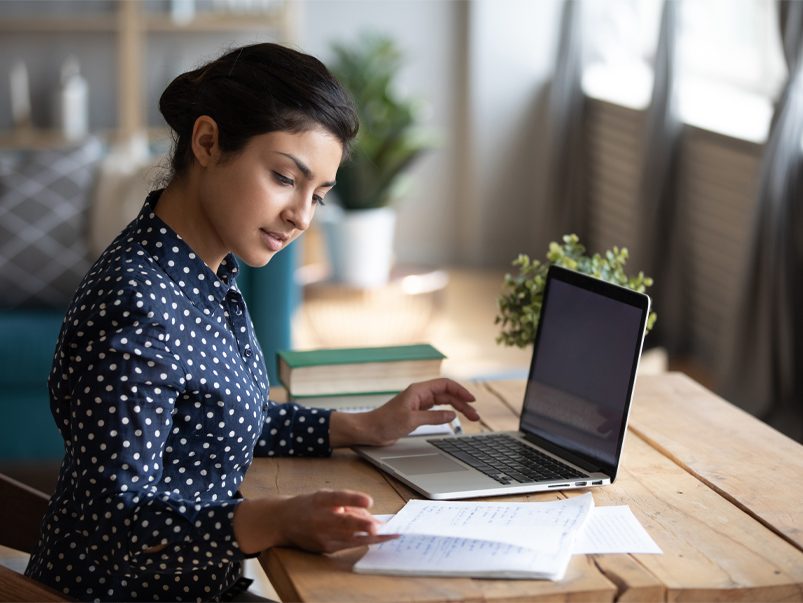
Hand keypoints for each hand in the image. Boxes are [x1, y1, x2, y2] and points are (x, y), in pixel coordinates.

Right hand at [234, 490, 396, 554]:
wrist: (283, 522)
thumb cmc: (309, 505)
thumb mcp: (326, 497)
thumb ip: (348, 503)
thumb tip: (371, 516)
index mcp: (320, 500)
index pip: (337, 498)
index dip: (353, 499)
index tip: (368, 500)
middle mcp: (320, 518)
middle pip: (344, 523)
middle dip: (363, 526)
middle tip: (379, 527)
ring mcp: (321, 536)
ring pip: (349, 538)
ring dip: (370, 538)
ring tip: (388, 535)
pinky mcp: (324, 548)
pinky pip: (347, 545)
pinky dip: (363, 541)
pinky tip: (376, 539)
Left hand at [330, 378, 479, 446]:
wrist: (369, 431)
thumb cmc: (385, 423)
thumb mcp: (411, 421)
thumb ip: (433, 417)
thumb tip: (452, 415)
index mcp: (418, 391)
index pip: (445, 385)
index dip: (460, 391)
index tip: (472, 400)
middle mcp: (420, 395)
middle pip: (447, 394)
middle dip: (462, 403)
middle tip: (475, 415)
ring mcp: (419, 404)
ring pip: (443, 403)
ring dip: (457, 409)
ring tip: (470, 418)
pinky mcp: (416, 413)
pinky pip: (436, 410)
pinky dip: (447, 414)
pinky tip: (454, 419)